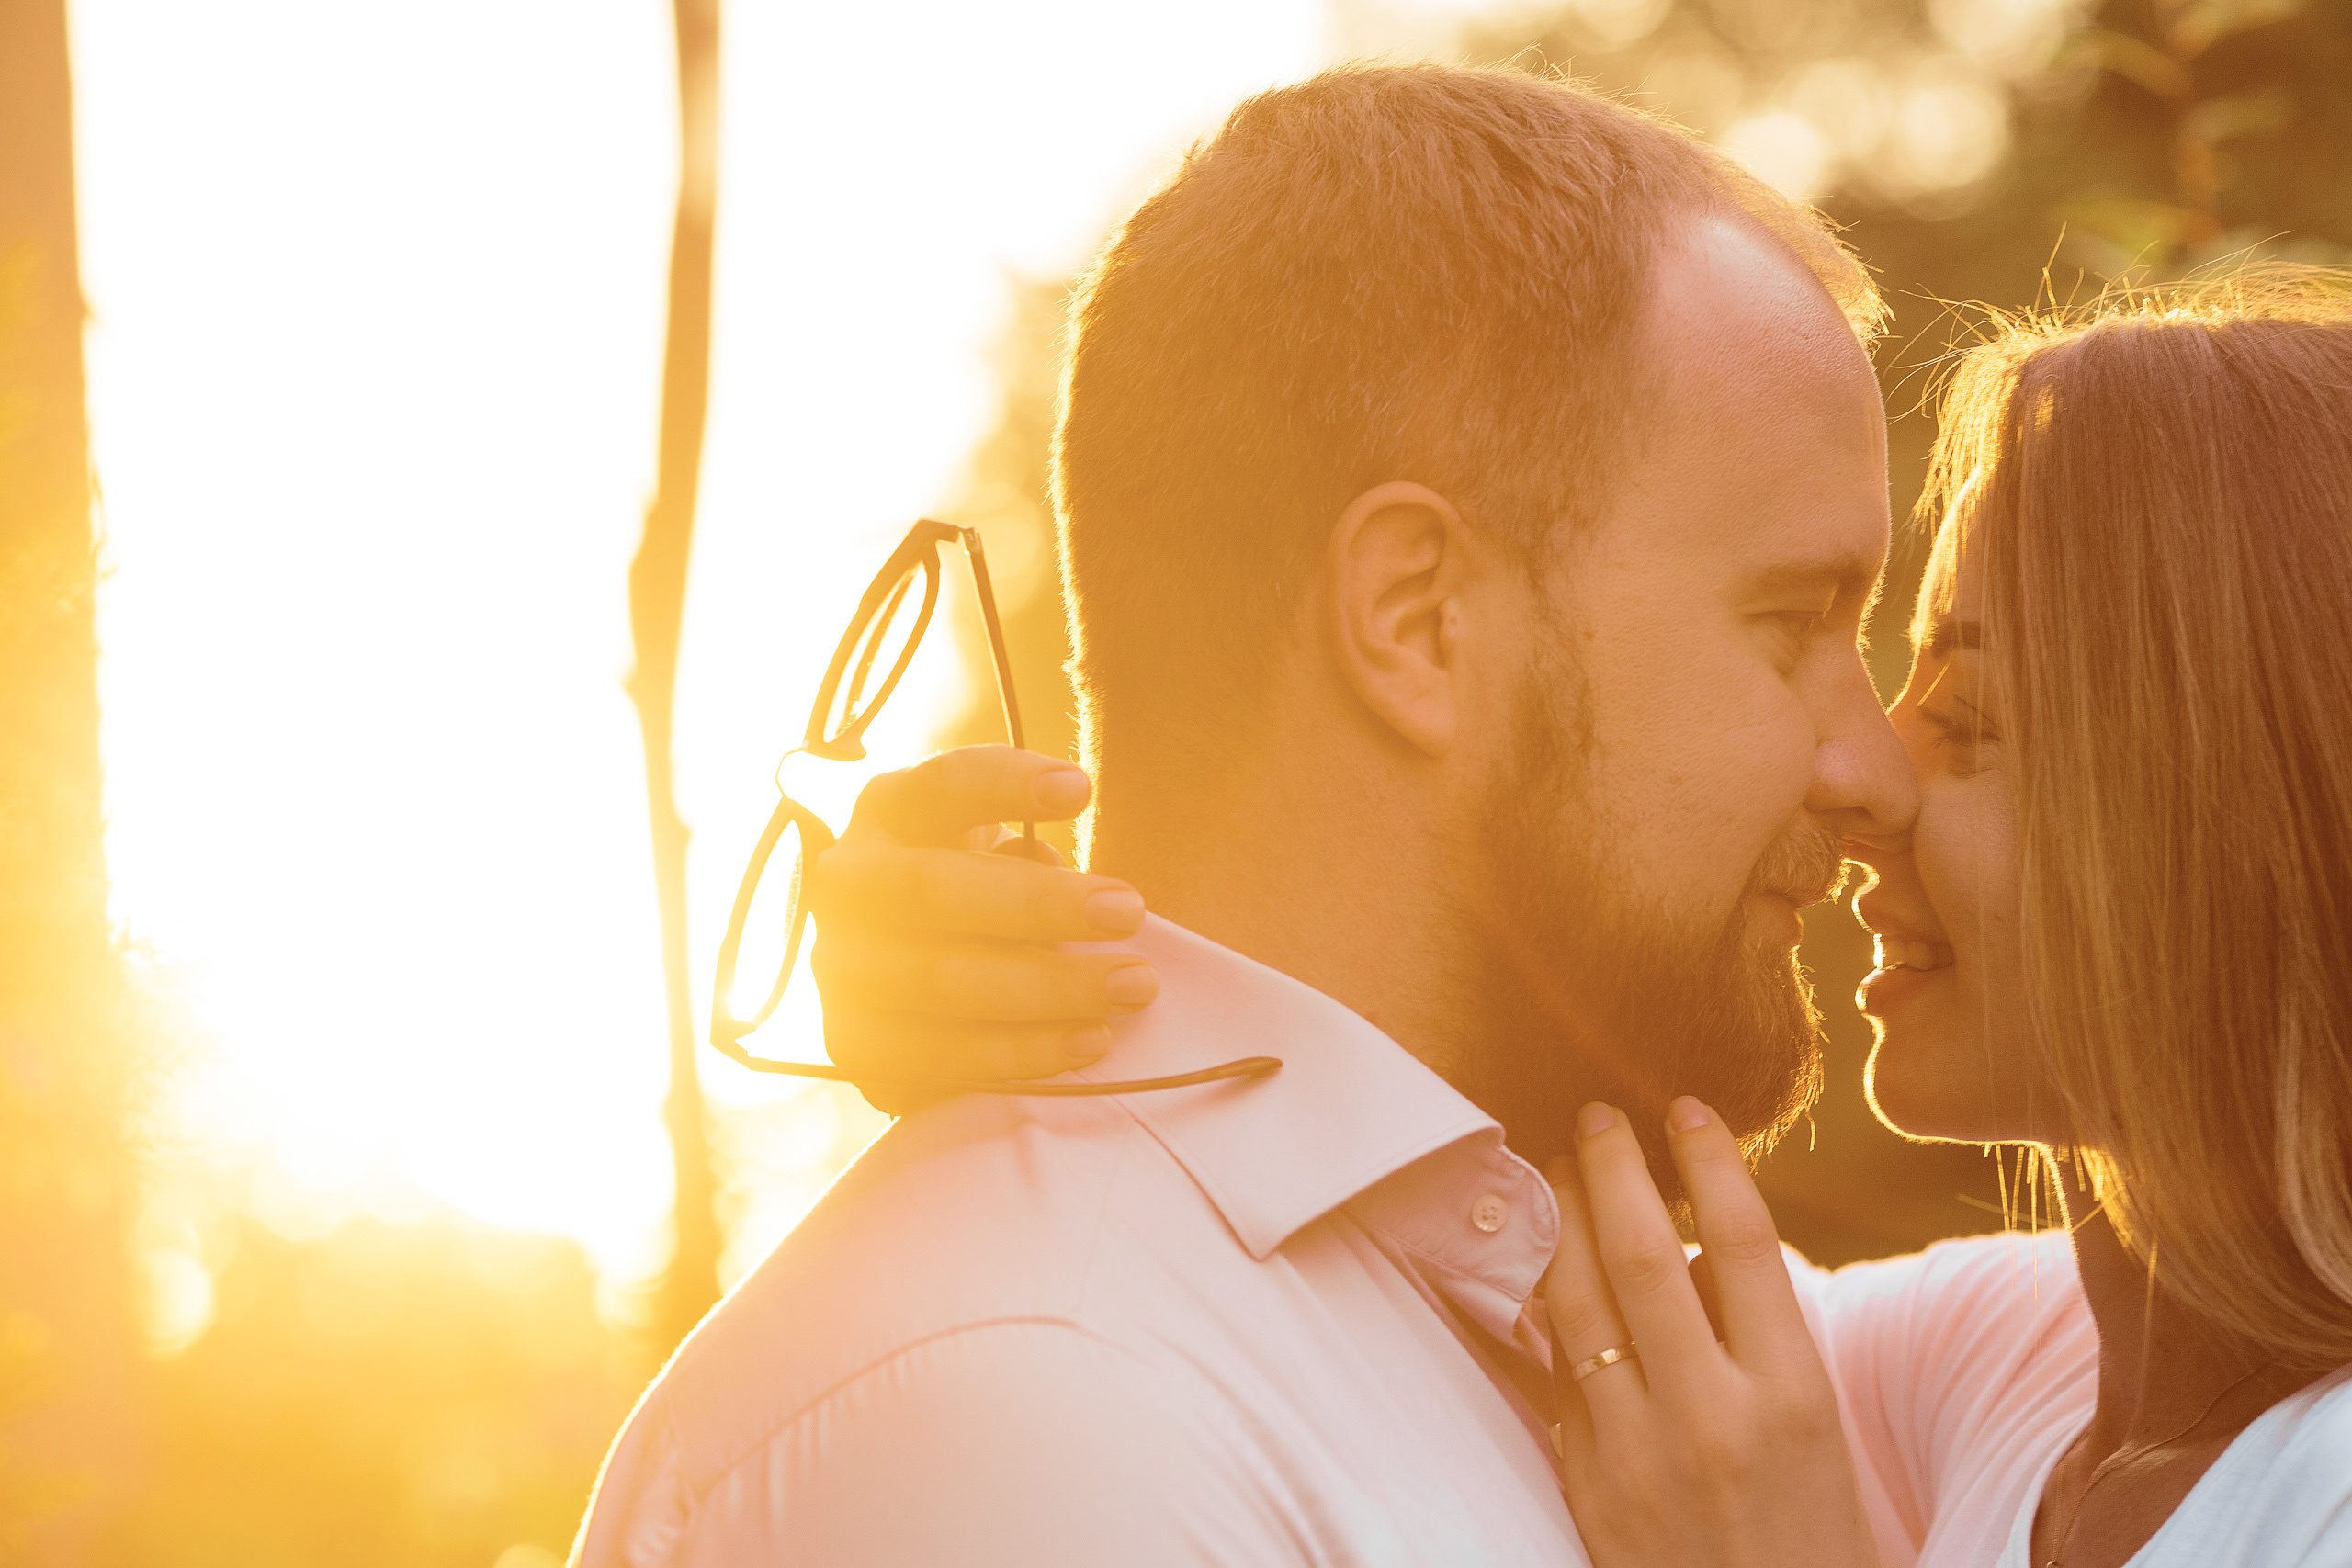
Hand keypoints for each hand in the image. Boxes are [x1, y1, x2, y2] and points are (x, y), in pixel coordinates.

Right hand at [806, 746, 1161, 1111]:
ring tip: (1132, 986)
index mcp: (889, 812)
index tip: (1081, 790)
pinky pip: (938, 1058)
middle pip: (932, 889)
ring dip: (1047, 988)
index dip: (1005, 784)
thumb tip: (1091, 904)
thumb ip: (1028, 859)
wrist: (905, 967)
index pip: (939, 786)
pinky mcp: (852, 1042)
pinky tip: (1088, 1041)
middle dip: (1039, 904)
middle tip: (1130, 912)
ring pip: (937, 981)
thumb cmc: (978, 891)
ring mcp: (838, 966)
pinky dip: (1020, 1053)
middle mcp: (847, 884)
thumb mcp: (994, 849)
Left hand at [1543, 1097, 1876, 1567]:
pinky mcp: (1588, 1482)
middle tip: (1597, 1113)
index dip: (1710, 1160)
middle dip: (1613, 1168)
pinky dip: (1551, 1305)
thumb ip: (1761, 1338)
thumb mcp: (1819, 1432)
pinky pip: (1558, 1370)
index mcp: (1794, 1397)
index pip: (1746, 1243)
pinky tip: (1546, 1261)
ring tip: (1559, 1169)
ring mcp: (1639, 1452)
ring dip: (1562, 1221)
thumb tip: (1700, 1242)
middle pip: (1647, 1254)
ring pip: (1579, 1302)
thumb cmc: (1809, 1534)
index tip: (1685, 1107)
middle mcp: (1715, 1417)